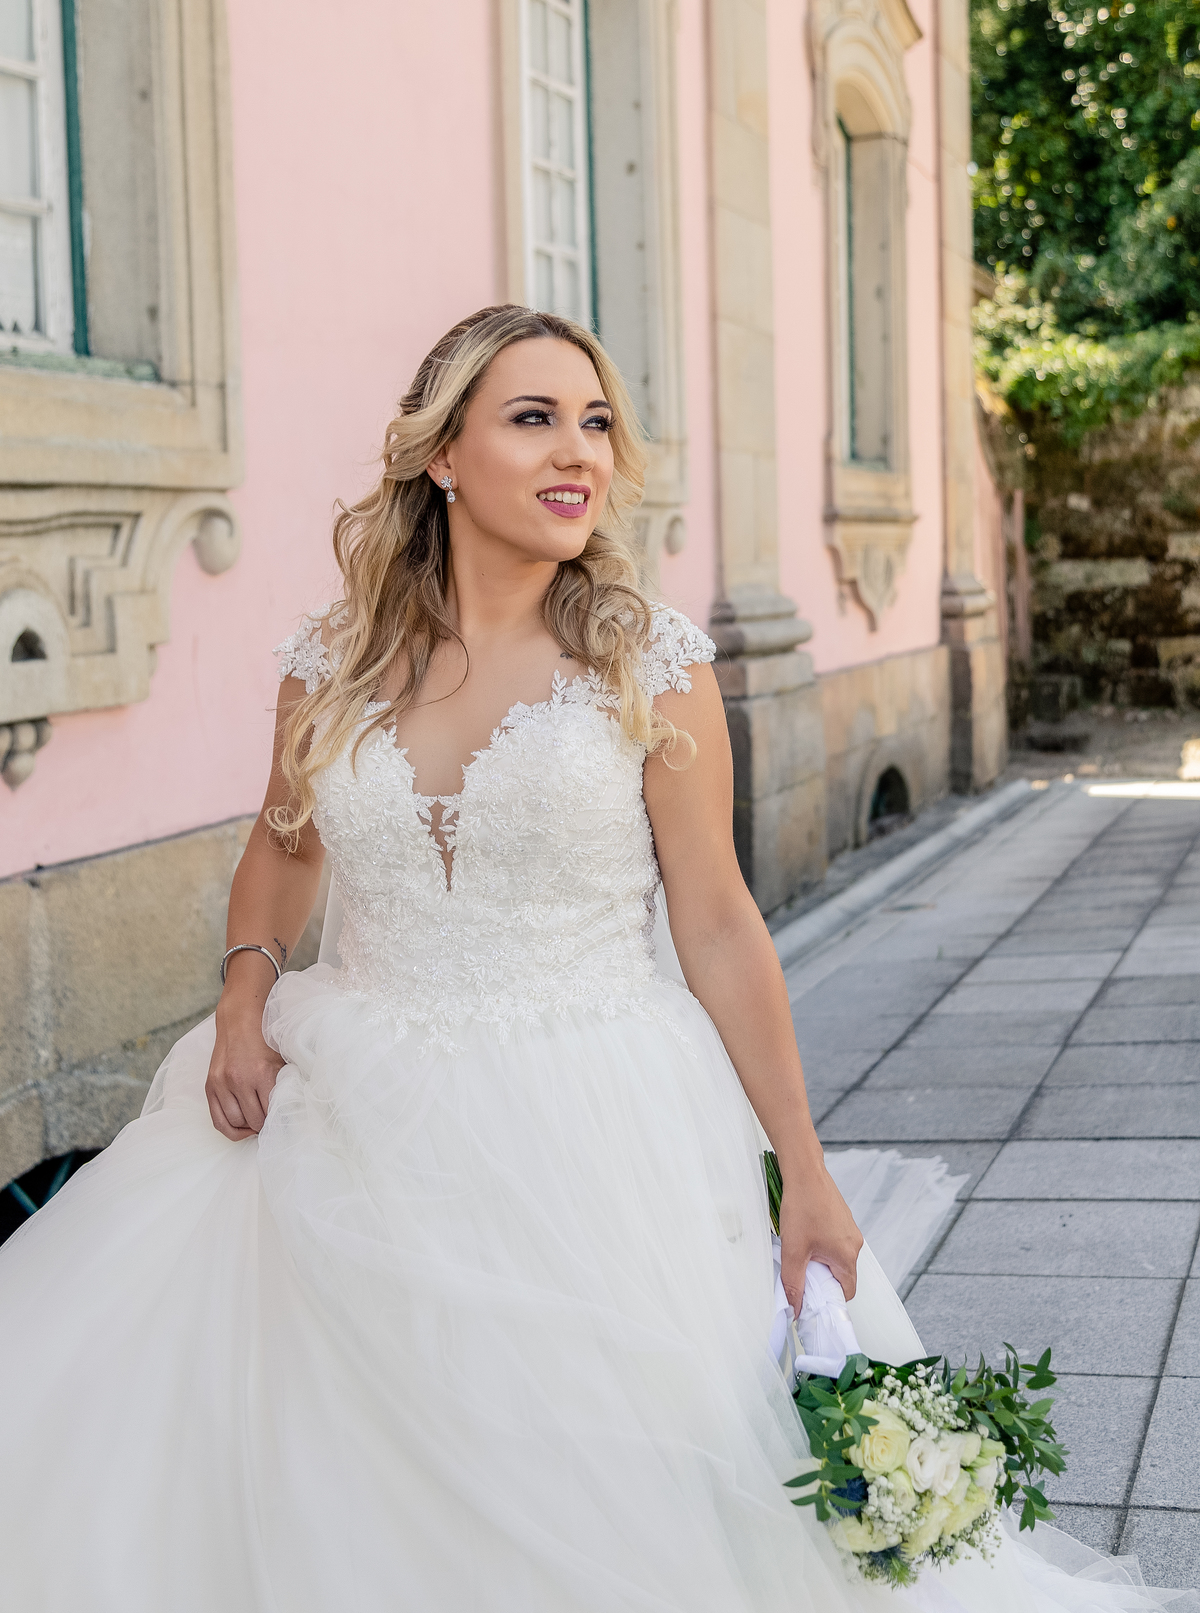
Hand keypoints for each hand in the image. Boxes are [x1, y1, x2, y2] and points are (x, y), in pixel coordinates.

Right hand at [205, 1007, 283, 1139]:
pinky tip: (241, 1127)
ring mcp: (222, 1084)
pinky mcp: (210, 1086)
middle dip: (264, 1125)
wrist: (239, 1020)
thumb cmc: (264, 1040)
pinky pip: (217, 1120)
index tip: (283, 1122)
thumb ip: (284, 1084)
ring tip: (257, 1124)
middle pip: (253, 1120)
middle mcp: (239, 1080)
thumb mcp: (281, 1060)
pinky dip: (230, 1129)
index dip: (278, 1121)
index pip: (271, 1112)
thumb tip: (290, 1111)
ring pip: (235, 1123)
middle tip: (271, 1124)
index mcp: (261, 1073)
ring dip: (247, 1128)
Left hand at [778, 1163, 862, 1307]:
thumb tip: (795, 1308)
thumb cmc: (802, 1206)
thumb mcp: (793, 1251)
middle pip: (841, 1275)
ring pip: (836, 1258)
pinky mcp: (842, 1219)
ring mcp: (849, 1230)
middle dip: (820, 1279)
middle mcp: (854, 1243)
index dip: (827, 1299)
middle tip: (800, 1273)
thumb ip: (794, 1284)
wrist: (805, 1172)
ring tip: (799, 1250)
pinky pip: (834, 1242)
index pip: (846, 1292)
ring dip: (819, 1261)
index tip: (810, 1300)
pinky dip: (820, 1246)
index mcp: (847, 1255)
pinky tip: (804, 1235)